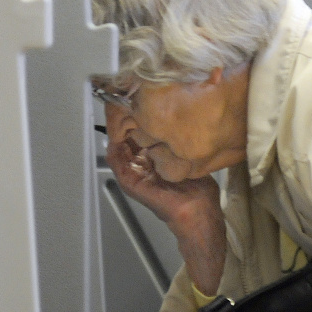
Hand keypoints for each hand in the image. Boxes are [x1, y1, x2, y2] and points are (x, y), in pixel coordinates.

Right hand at [103, 104, 226, 294]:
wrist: (196, 209)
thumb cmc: (197, 189)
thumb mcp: (188, 156)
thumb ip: (179, 141)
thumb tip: (180, 118)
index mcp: (152, 160)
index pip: (137, 135)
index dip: (134, 118)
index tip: (135, 102)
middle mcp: (140, 165)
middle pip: (125, 138)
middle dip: (123, 120)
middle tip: (123, 102)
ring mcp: (132, 174)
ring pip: (117, 147)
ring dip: (116, 130)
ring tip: (118, 113)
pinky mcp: (129, 181)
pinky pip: (116, 161)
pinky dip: (114, 146)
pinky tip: (118, 132)